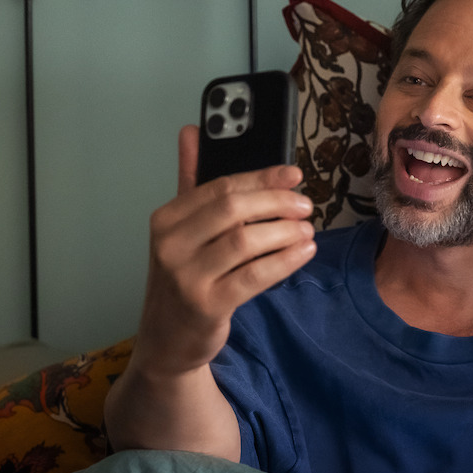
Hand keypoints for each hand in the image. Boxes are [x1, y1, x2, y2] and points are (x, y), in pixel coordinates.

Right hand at [133, 125, 315, 378]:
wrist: (167, 340)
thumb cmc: (183, 279)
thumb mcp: (181, 231)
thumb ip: (190, 181)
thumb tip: (192, 131)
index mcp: (166, 219)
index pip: (220, 187)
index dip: (262, 178)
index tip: (294, 175)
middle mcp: (171, 244)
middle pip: (233, 209)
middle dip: (276, 203)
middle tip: (305, 206)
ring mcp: (187, 276)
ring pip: (246, 241)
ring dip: (284, 232)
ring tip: (307, 230)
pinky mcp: (207, 305)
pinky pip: (255, 275)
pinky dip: (285, 260)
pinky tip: (304, 252)